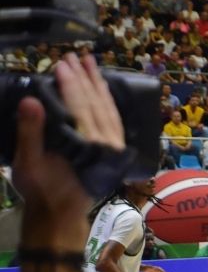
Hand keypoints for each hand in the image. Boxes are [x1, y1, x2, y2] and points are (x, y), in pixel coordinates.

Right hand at [13, 56, 123, 245]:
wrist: (60, 214)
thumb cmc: (41, 190)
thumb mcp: (29, 163)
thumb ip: (31, 132)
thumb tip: (31, 101)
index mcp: (89, 146)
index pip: (81, 106)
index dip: (71, 83)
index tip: (62, 64)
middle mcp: (107, 143)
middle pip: (97, 103)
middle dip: (85, 78)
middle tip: (74, 57)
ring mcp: (114, 145)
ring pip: (108, 108)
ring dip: (99, 84)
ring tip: (90, 63)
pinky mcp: (114, 147)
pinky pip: (113, 117)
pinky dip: (106, 100)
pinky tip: (101, 87)